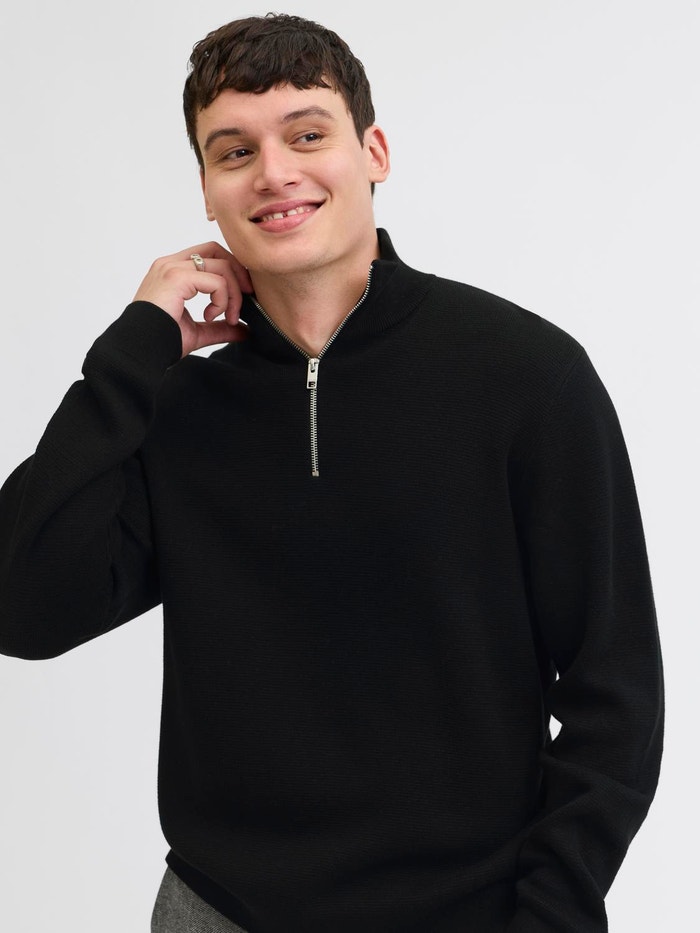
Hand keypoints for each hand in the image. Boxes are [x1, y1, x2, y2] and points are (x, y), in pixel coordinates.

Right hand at [133, 242, 252, 356]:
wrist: (140, 350)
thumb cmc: (160, 341)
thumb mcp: (198, 332)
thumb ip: (220, 327)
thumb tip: (245, 330)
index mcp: (173, 271)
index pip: (209, 255)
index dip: (231, 271)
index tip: (241, 297)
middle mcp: (171, 264)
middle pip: (217, 251)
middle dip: (238, 273)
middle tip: (247, 298)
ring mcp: (172, 268)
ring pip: (221, 265)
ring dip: (233, 294)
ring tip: (228, 318)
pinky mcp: (176, 277)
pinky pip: (216, 281)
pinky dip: (222, 300)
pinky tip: (210, 317)